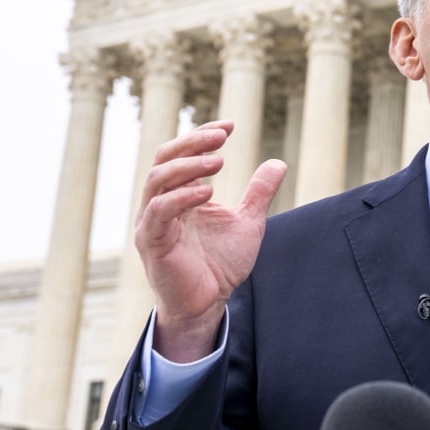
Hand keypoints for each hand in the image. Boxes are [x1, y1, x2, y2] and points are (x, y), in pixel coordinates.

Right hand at [135, 120, 286, 360]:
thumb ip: (259, 193)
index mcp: (180, 194)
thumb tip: (278, 163)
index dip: (202, 135)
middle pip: (164, 159)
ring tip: (219, 162)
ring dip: (187, 166)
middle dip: (192, 142)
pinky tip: (207, 191)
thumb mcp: (248, 222)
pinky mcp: (151, 243)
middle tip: (222, 136)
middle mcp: (160, 203)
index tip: (229, 125)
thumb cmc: (221, 264)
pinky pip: (158, 212)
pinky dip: (180, 197)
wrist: (208, 303)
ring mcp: (152, 222)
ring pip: (157, 180)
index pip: (182, 153)